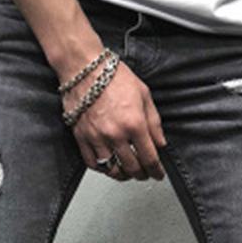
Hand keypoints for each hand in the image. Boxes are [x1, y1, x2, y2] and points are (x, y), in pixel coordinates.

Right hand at [63, 60, 166, 181]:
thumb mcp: (144, 95)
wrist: (84, 67)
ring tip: (127, 171)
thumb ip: (154, 122)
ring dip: (123, 175)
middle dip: (142, 174)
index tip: (158, 174)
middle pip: (132, 168)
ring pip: (112, 170)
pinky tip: (109, 165)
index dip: (156, 170)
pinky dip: (103, 169)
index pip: (149, 158)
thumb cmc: (112, 76)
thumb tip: (160, 143)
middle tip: (145, 173)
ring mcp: (97, 138)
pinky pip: (93, 163)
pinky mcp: (81, 137)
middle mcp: (115, 134)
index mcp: (134, 123)